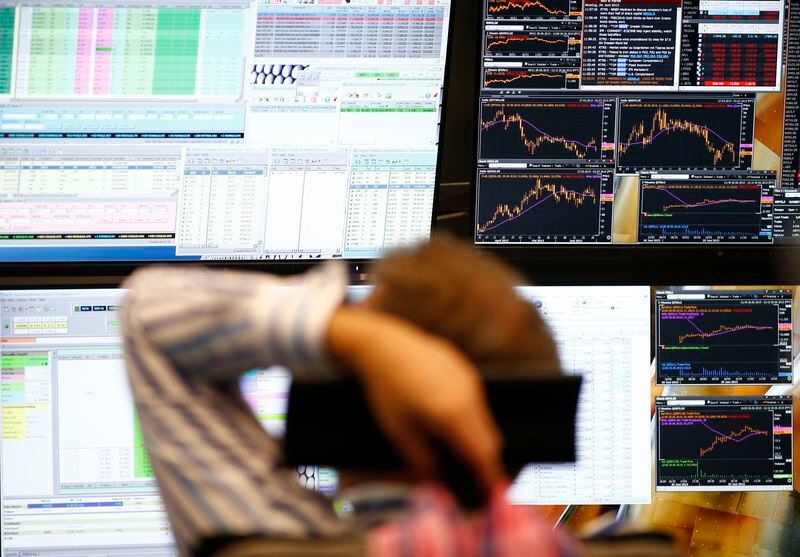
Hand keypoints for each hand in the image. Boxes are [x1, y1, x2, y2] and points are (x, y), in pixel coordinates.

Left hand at [327, 306, 506, 493]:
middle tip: (475, 479)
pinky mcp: (465, 369)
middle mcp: (469, 397)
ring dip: (477, 438)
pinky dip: (470, 417)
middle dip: (485, 462)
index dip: (489, 477)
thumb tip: (439, 481)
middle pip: (490, 439)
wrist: (383, 345)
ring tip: (459, 450)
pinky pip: (476, 401)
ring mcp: (470, 380)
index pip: (483, 454)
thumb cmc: (386, 390)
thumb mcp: (399, 433)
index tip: (488, 495)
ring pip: (484, 419)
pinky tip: (449, 420)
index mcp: (453, 415)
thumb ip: (422, 462)